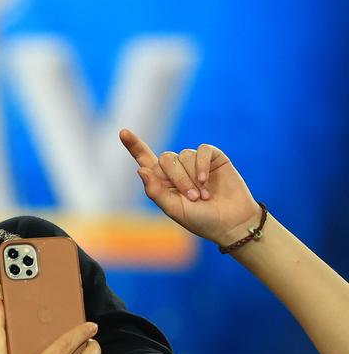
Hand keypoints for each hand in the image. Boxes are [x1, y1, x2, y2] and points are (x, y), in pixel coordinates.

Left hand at [120, 128, 259, 246]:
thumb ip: (156, 191)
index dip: (134, 146)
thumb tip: (140, 169)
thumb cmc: (200, 219)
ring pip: (183, 155)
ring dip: (192, 176)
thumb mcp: (174, 209)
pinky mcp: (213, 157)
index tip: (123, 132)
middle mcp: (176, 170)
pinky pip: (202, 150)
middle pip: (165, 159)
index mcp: (162, 182)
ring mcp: (195, 162)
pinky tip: (207, 180)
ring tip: (203, 195)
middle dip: (177, 178)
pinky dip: (202, 165)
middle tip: (192, 197)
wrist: (231, 221)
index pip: (145, 160)